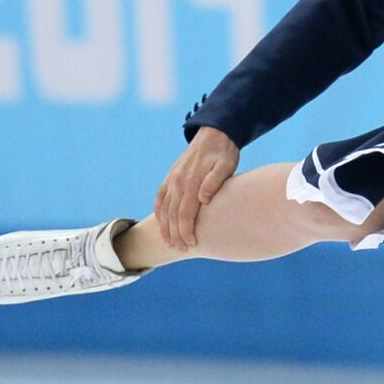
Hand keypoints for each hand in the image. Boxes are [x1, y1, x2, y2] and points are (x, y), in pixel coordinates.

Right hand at [156, 125, 239, 250]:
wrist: (214, 133)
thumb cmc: (224, 153)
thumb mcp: (225, 165)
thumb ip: (214, 182)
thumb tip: (203, 199)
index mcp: (190, 182)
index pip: (185, 214)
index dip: (186, 231)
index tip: (192, 244)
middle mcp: (177, 182)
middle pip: (173, 215)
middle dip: (175, 234)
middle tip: (182, 249)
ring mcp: (172, 179)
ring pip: (163, 208)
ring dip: (165, 227)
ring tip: (171, 242)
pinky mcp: (171, 176)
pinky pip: (160, 197)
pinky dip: (158, 212)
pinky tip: (161, 223)